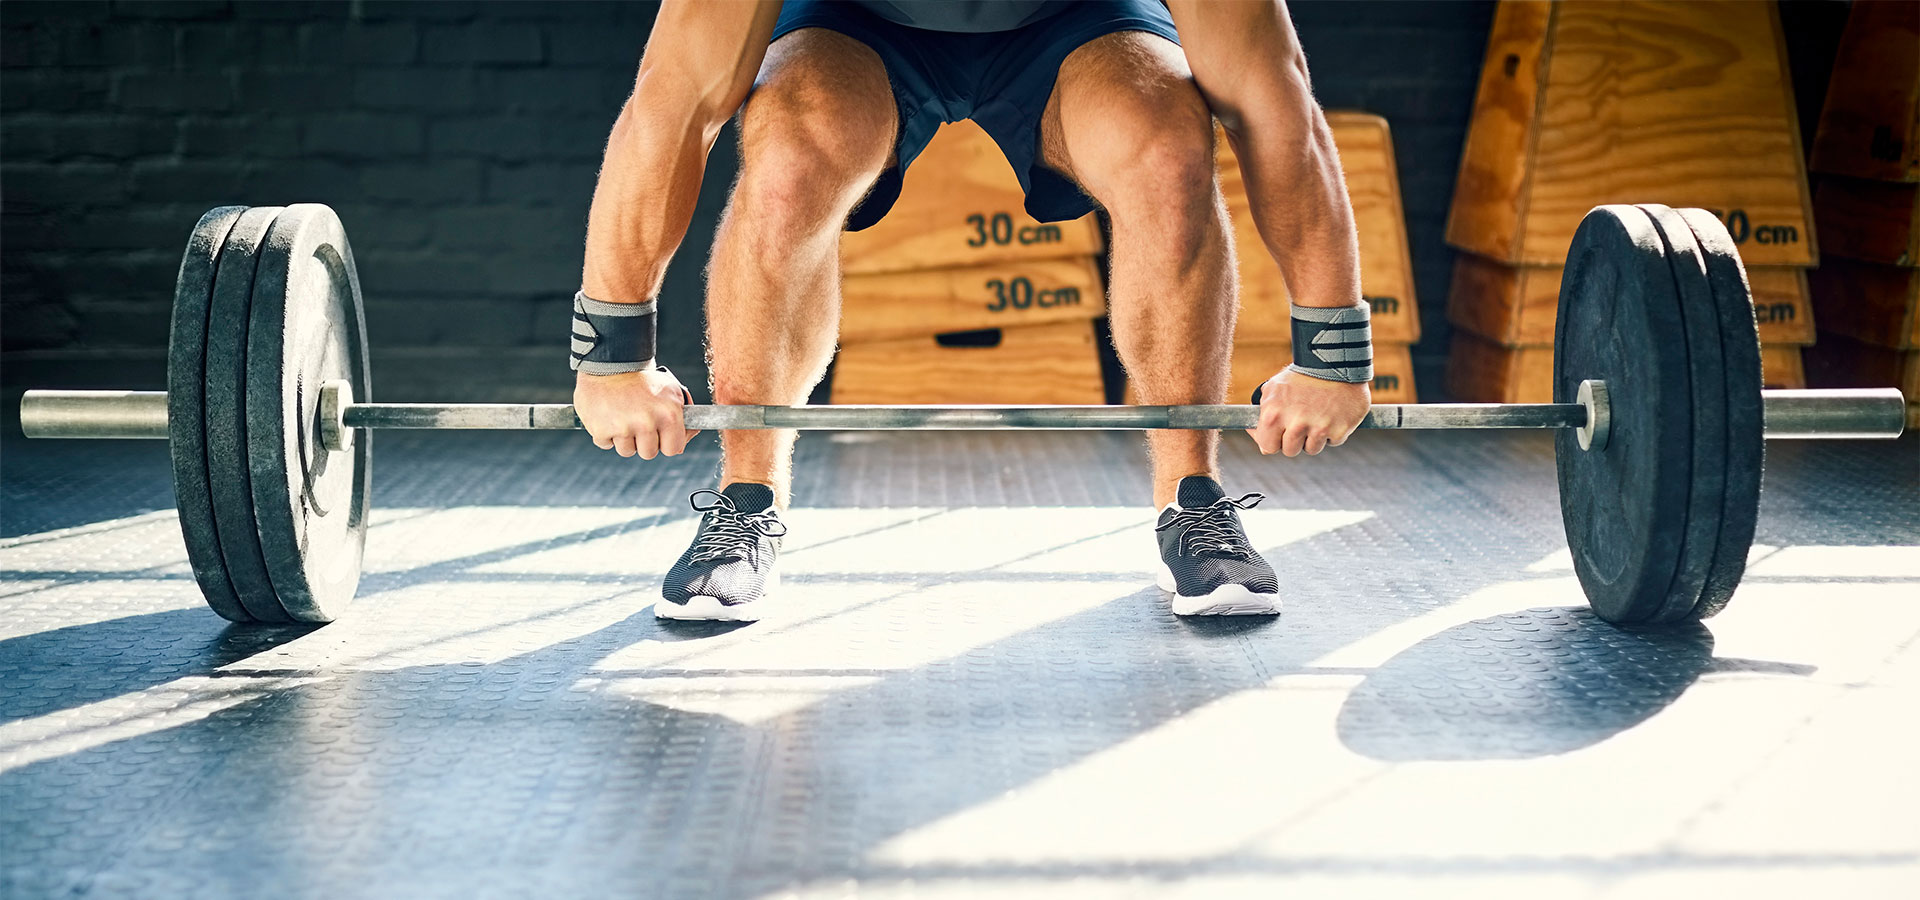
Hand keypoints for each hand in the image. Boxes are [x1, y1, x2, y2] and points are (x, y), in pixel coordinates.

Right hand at [574, 367, 697, 458]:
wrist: (610, 363)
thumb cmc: (643, 379)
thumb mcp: (671, 390)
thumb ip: (683, 415)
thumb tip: (686, 438)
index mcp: (668, 414)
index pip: (673, 449)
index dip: (666, 443)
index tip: (660, 436)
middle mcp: (646, 423)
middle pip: (649, 453)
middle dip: (644, 442)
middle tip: (638, 423)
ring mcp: (622, 428)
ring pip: (627, 450)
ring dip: (624, 438)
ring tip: (622, 416)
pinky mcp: (600, 430)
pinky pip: (605, 444)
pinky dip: (605, 433)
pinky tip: (607, 415)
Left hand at [1247, 367, 1370, 455]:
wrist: (1338, 363)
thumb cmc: (1304, 376)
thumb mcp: (1275, 388)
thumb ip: (1265, 415)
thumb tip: (1262, 446)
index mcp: (1273, 414)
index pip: (1267, 446)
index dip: (1273, 441)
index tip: (1279, 434)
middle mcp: (1295, 424)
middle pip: (1290, 451)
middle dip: (1294, 440)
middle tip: (1302, 421)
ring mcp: (1319, 429)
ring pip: (1311, 449)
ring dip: (1314, 437)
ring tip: (1318, 414)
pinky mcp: (1339, 431)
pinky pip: (1333, 442)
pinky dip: (1333, 432)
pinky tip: (1333, 413)